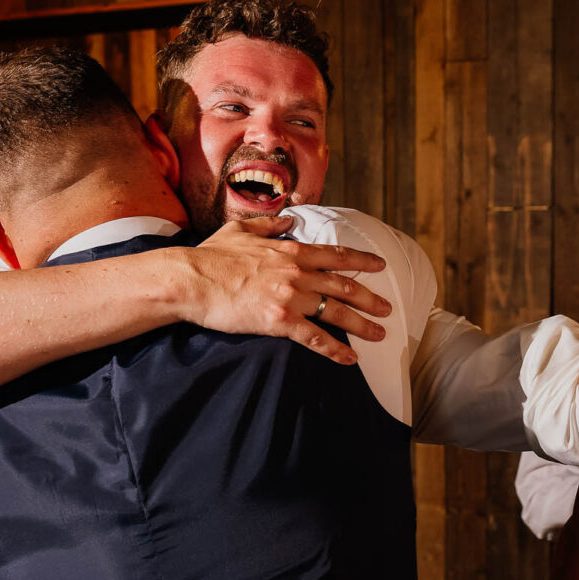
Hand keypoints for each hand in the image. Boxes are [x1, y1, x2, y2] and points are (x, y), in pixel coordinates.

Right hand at [179, 217, 392, 364]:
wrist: (190, 280)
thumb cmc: (211, 256)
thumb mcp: (241, 230)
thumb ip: (269, 225)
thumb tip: (289, 219)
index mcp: (291, 250)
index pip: (336, 255)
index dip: (361, 261)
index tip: (380, 266)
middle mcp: (297, 273)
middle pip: (344, 286)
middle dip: (370, 298)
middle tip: (388, 308)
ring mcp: (291, 297)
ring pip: (336, 312)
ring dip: (362, 324)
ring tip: (379, 334)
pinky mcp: (279, 321)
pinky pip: (315, 338)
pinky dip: (335, 350)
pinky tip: (350, 359)